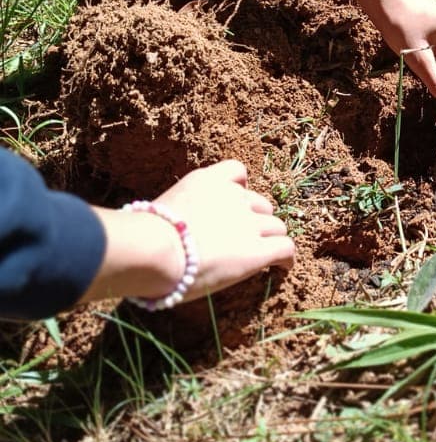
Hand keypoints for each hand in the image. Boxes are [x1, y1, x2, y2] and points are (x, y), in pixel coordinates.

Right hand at [82, 160, 293, 305]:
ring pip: (276, 226)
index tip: (235, 203)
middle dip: (256, 219)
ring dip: (271, 239)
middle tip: (244, 238)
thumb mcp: (159, 211)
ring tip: (265, 254)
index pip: (237, 172)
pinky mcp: (258, 250)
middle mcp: (234, 196)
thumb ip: (174, 213)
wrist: (153, 249)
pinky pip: (285, 248)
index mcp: (209, 181)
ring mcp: (249, 223)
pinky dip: (287, 258)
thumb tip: (157, 233)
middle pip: (261, 204)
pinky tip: (284, 268)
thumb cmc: (143, 237)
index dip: (241, 189)